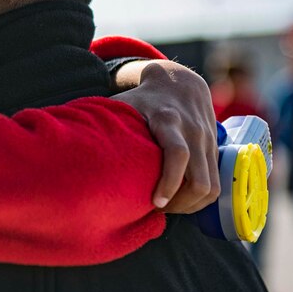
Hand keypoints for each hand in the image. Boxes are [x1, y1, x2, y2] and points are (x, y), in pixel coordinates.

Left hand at [110, 60, 219, 213]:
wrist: (179, 82)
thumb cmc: (142, 99)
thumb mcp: (123, 105)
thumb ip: (104, 124)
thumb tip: (74, 147)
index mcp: (168, 120)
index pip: (178, 154)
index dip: (169, 181)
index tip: (156, 203)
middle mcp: (193, 131)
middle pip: (200, 180)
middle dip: (181, 204)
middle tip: (157, 209)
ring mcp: (209, 141)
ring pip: (212, 187)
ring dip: (192, 206)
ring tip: (169, 207)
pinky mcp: (216, 150)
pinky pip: (217, 184)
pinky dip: (202, 199)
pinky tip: (182, 202)